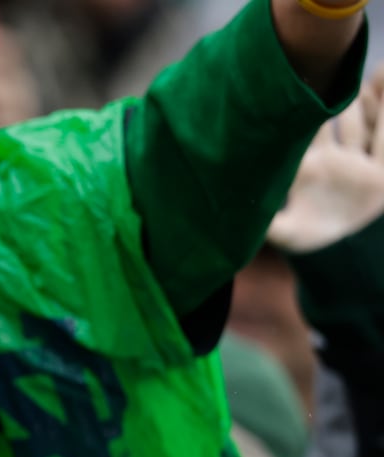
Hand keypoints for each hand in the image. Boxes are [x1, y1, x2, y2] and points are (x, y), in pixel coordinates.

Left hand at [267, 65, 383, 252]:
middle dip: (336, 93)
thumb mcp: (284, 233)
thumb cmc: (310, 245)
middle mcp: (330, 159)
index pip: (300, 132)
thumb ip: (264, 223)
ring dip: (370, 99)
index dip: (298, 109)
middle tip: (332, 62)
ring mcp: (356, 163)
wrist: (344, 258)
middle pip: (334, 119)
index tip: (295, 83)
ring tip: (377, 69)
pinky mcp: (379, 171)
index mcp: (304, 168)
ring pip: (363, 124)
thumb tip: (225, 222)